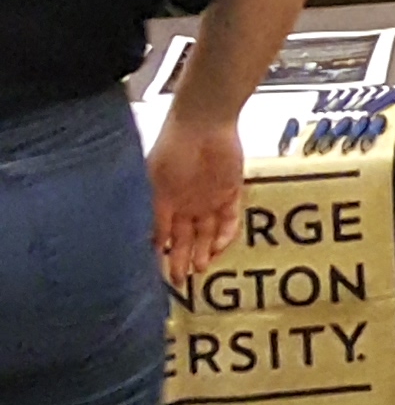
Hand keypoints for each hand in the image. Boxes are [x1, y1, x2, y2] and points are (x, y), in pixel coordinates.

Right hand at [151, 113, 246, 283]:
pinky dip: (225, 234)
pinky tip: (218, 247)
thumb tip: (153, 246)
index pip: (162, 235)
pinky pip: (229, 218)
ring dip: (204, 251)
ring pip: (207, 232)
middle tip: (180, 281)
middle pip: (185, 239)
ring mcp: (209, 197)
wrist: (203, 123)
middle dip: (181, 261)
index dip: (160, 254)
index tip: (156, 274)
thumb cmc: (172, 149)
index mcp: (163, 201)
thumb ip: (155, 216)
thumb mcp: (155, 186)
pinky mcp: (231, 190)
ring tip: (199, 269)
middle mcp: (186, 203)